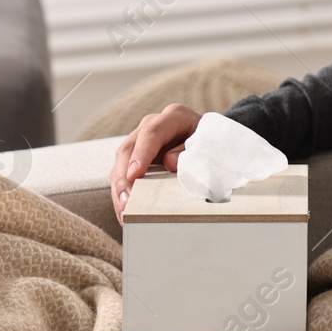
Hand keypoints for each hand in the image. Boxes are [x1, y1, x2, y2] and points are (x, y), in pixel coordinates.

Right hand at [109, 103, 200, 224]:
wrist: (212, 138)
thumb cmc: (211, 141)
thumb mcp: (209, 141)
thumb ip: (191, 150)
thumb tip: (168, 162)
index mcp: (173, 117)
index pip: (151, 133)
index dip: (141, 154)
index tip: (134, 174)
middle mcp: (151, 126)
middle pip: (128, 149)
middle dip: (124, 177)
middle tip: (126, 203)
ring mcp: (141, 141)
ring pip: (121, 163)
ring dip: (120, 190)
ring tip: (124, 213)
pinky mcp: (136, 157)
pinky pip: (123, 174)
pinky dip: (123, 194)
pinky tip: (124, 212)